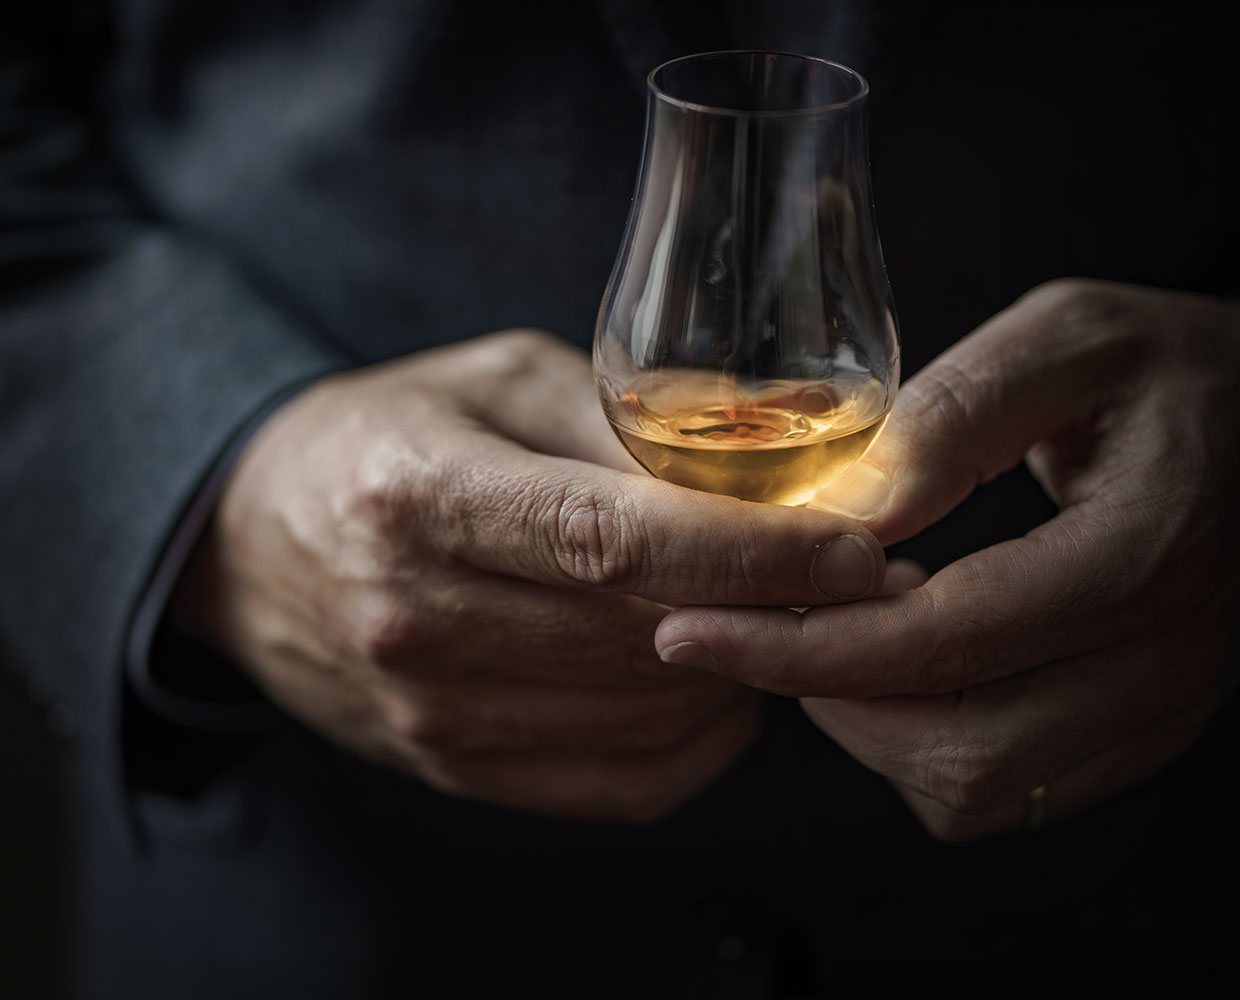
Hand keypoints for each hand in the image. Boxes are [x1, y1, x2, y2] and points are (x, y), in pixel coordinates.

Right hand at [170, 330, 885, 822]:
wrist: (251, 541)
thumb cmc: (384, 437)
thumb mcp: (494, 380)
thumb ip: (622, 419)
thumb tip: (767, 463)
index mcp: (425, 496)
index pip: (614, 542)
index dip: (749, 552)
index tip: (855, 549)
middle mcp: (419, 617)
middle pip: (645, 636)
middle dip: (775, 610)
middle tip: (856, 577)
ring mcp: (431, 710)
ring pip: (645, 718)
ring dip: (743, 674)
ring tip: (786, 618)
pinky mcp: (451, 765)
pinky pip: (617, 783)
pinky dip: (696, 744)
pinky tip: (719, 687)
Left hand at [656, 280, 1239, 838]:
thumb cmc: (1169, 369)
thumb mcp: (1065, 340)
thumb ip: (955, 417)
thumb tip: (839, 515)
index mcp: (1138, 554)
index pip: (940, 643)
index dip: (797, 645)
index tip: (691, 627)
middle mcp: (1161, 659)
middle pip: (956, 747)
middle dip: (821, 694)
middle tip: (757, 616)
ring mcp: (1158, 710)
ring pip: (978, 788)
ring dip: (872, 721)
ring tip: (839, 622)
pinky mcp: (1138, 729)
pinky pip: (1010, 788)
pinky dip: (925, 740)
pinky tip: (907, 654)